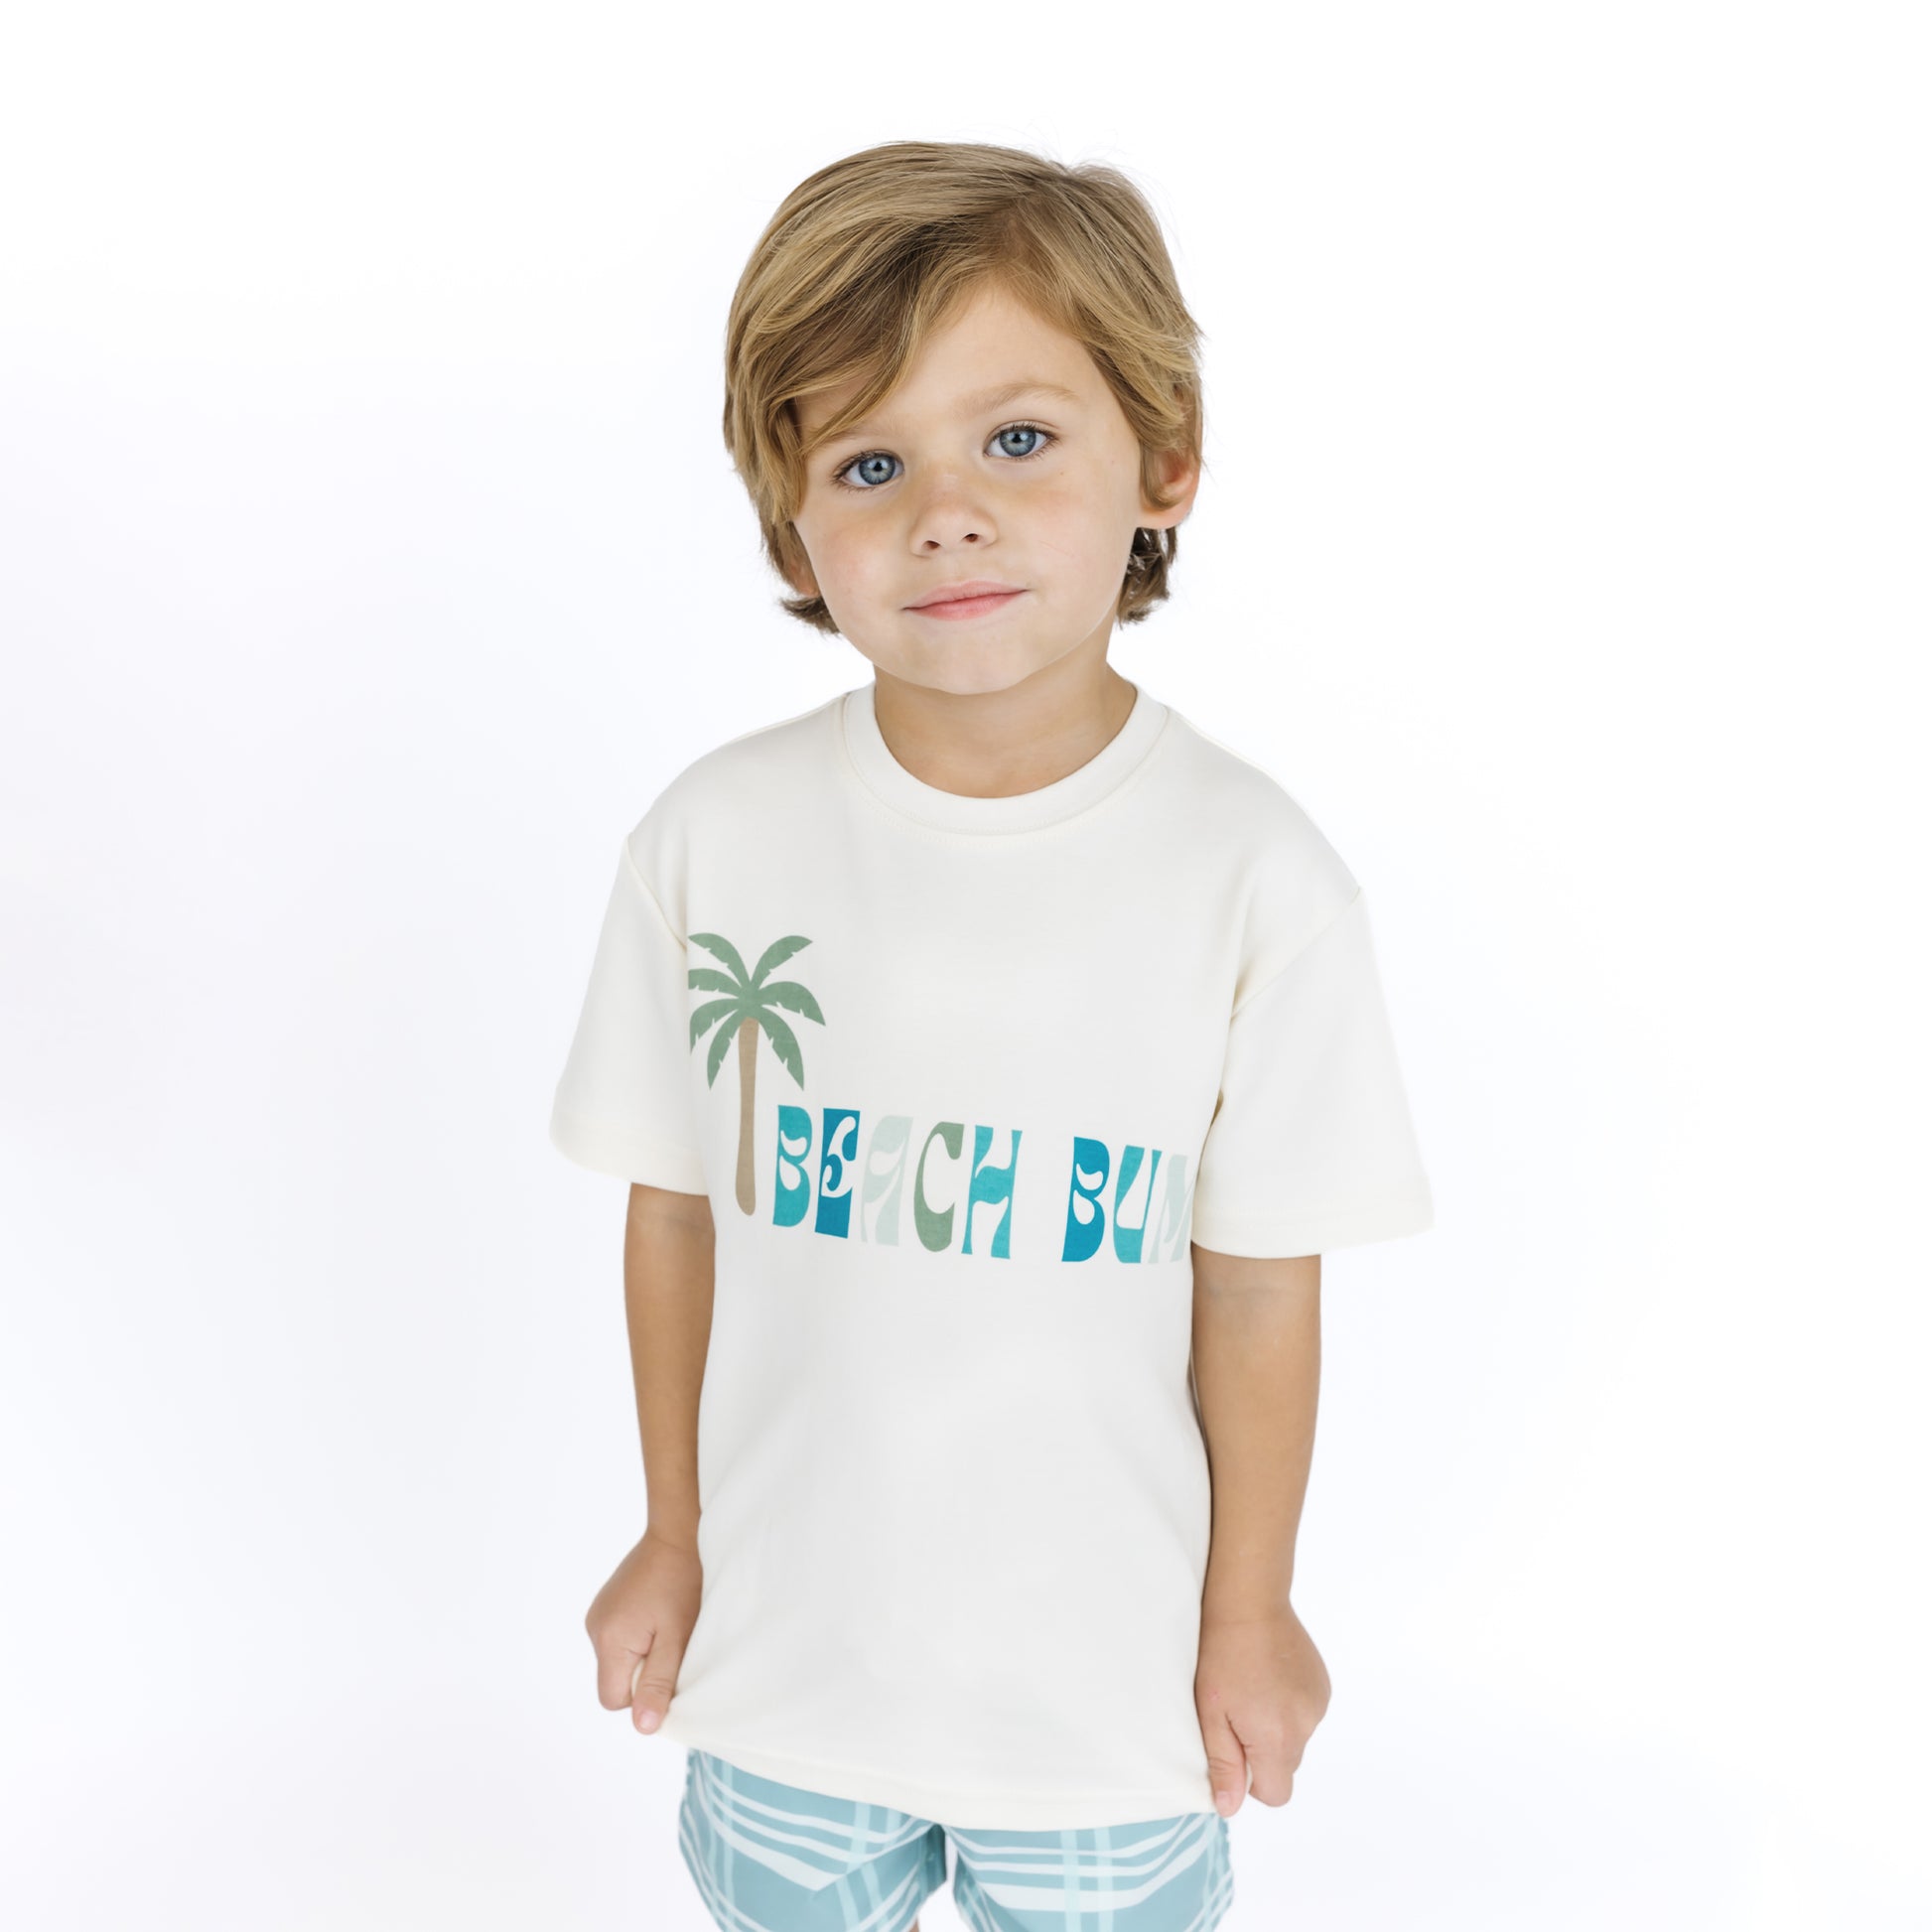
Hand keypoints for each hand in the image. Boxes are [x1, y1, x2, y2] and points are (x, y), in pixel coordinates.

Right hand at [586, 1524, 702, 1735]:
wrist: (678, 1532)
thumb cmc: (684, 1584)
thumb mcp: (678, 1638)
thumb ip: (659, 1682)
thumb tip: (643, 1727)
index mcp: (609, 1640)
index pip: (614, 1699)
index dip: (642, 1696)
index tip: (668, 1669)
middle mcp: (594, 1628)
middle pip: (614, 1680)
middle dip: (643, 1673)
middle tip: (672, 1644)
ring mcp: (598, 1614)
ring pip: (617, 1660)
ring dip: (641, 1654)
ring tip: (667, 1624)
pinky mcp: (606, 1604)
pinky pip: (618, 1639)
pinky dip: (637, 1637)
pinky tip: (657, 1613)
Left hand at [1194, 1599, 1331, 1815]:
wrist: (1250, 1602)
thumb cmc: (1221, 1656)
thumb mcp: (1211, 1713)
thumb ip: (1224, 1765)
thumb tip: (1230, 1809)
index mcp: (1278, 1739)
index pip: (1276, 1794)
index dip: (1252, 1781)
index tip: (1234, 1747)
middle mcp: (1307, 1725)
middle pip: (1287, 1766)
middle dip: (1263, 1751)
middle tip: (1237, 1713)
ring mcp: (1318, 1703)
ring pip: (1296, 1738)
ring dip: (1277, 1727)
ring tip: (1253, 1689)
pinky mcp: (1323, 1685)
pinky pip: (1305, 1713)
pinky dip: (1289, 1706)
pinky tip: (1269, 1677)